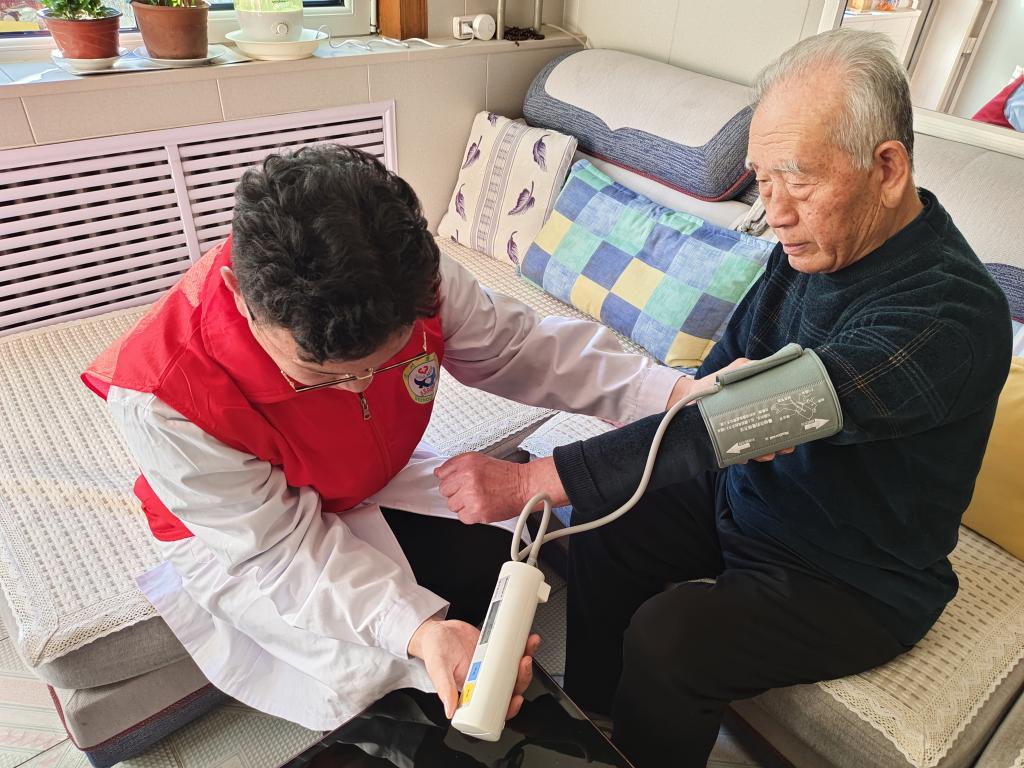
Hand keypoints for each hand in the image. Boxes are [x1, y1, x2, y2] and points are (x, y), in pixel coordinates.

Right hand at [408, 617, 540, 719]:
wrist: (437, 630)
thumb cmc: (434, 652)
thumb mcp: (437, 669)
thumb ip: (444, 688)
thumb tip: (449, 710)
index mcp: (472, 693)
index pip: (495, 708)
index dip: (509, 707)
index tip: (516, 699)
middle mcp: (485, 682)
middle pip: (511, 688)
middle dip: (523, 677)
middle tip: (524, 663)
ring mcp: (492, 666)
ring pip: (516, 670)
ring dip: (526, 660)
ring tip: (529, 646)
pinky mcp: (496, 650)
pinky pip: (513, 652)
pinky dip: (522, 647)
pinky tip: (526, 639)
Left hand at [435, 453, 567, 524]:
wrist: (524, 487)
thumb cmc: (506, 475)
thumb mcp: (479, 460)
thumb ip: (456, 464)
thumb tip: (439, 472)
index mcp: (467, 463)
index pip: (442, 473)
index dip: (451, 479)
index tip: (457, 481)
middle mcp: (468, 478)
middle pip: (445, 490)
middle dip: (456, 491)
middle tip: (471, 490)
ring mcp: (472, 496)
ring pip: (452, 505)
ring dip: (463, 504)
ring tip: (478, 498)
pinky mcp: (477, 512)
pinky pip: (462, 517)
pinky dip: (470, 514)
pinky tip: (481, 506)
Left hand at [672, 357, 792, 462]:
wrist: (689, 396)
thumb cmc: (714, 383)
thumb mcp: (735, 371)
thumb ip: (750, 369)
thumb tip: (770, 365)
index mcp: (758, 405)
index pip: (779, 417)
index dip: (790, 424)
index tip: (798, 428)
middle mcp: (751, 420)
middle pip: (772, 436)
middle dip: (781, 443)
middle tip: (786, 447)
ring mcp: (740, 432)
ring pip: (757, 447)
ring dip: (765, 453)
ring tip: (767, 455)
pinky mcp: (726, 441)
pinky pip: (736, 452)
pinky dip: (741, 456)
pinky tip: (743, 457)